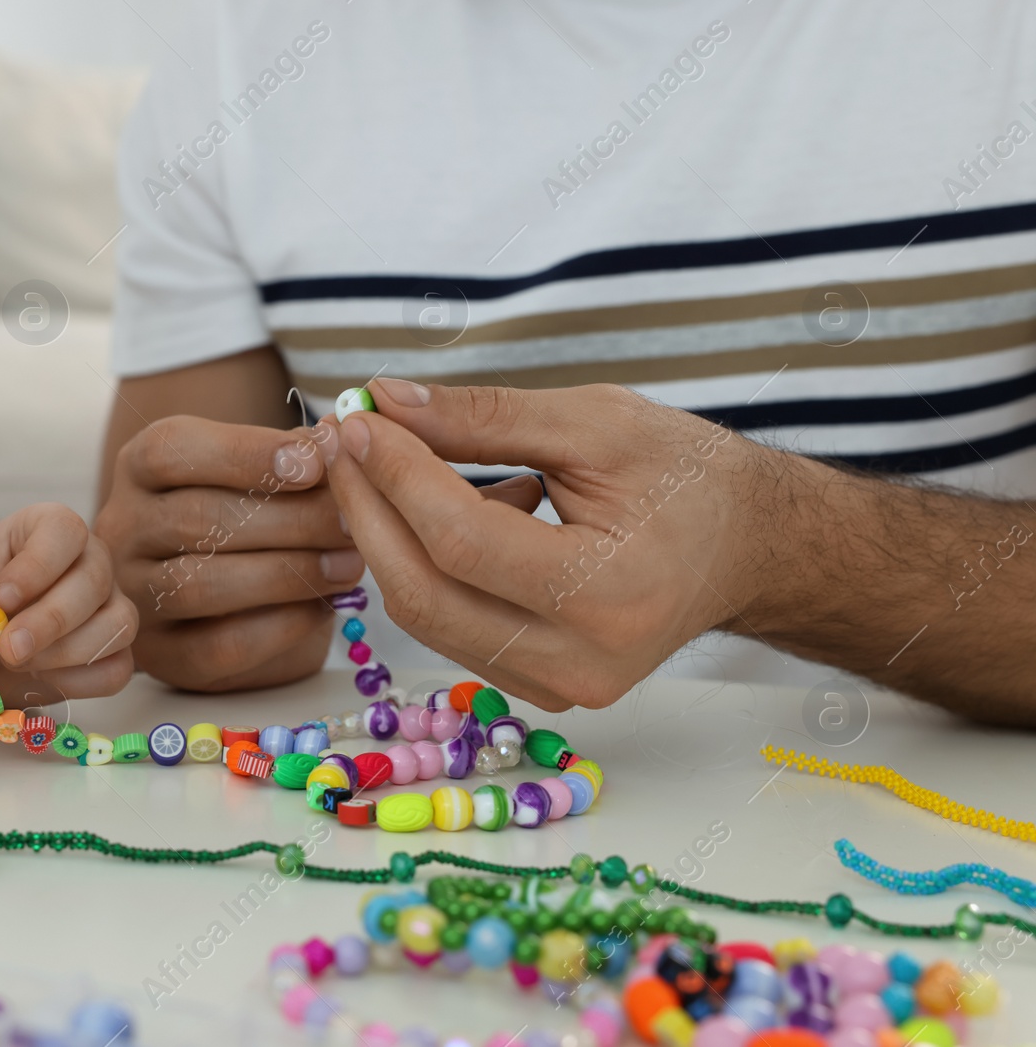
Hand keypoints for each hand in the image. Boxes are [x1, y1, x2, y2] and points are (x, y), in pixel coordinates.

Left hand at [0, 503, 136, 706]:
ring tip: (16, 661)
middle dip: (51, 619)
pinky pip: (117, 669)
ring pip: (118, 624)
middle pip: (96, 579)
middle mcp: (88, 560)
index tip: (0, 599)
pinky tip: (38, 678)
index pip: (64, 530)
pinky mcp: (113, 652)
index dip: (38, 564)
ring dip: (66, 652)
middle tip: (7, 647)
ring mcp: (108, 606)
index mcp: (47, 528)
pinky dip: (78, 682)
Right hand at [94, 416, 364, 690]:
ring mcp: (133, 595)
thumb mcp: (263, 474)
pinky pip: (218, 646)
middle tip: (352, 522)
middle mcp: (123, 527)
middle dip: (289, 520)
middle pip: (196, 519)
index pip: (175, 449)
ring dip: (287, 574)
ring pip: (201, 584)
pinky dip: (281, 626)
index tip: (316, 463)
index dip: (247, 454)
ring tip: (346, 565)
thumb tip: (338, 441)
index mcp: (141, 466)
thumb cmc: (250, 516)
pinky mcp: (160, 655)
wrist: (231, 597)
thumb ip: (295, 458)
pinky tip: (322, 607)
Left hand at [322, 379, 777, 710]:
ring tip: (393, 464)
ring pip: (426, 615)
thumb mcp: (594, 422)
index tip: (360, 420)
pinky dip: (427, 564)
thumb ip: (484, 417)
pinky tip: (450, 511)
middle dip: (368, 510)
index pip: (461, 540)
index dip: (396, 476)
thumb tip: (385, 402)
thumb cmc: (686, 475)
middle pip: (425, 592)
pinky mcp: (540, 688)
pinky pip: (449, 627)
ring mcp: (559, 687)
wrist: (747, 545)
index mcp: (610, 594)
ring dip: (389, 535)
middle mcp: (582, 661)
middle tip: (344, 444)